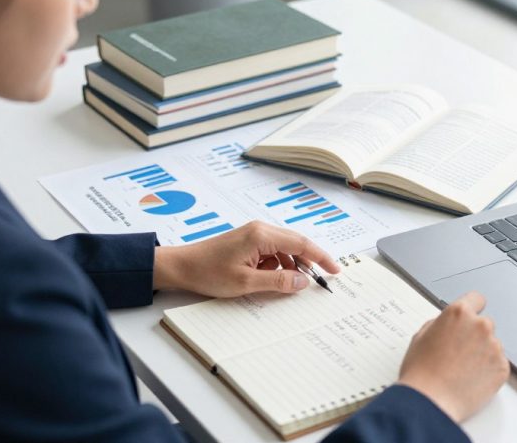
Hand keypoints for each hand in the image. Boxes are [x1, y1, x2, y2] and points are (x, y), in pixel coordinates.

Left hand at [152, 221, 339, 297]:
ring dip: (289, 267)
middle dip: (308, 263)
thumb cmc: (208, 272)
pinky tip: (269, 280)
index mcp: (262, 235)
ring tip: (286, 286)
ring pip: (284, 250)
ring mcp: (254, 235)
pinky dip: (276, 266)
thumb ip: (278, 282)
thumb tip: (303, 281)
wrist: (181, 267)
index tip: (335, 270)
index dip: (321, 257)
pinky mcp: (248, 242)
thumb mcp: (246, 282)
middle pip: (296, 244)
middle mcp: (261, 230)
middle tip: (320, 281)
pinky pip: (272, 253)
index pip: (301, 243)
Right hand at [397, 291, 508, 422]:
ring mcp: (494, 347)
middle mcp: (480, 326)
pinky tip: (470, 379)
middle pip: (485, 324)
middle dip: (475, 335)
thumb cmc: (421, 372)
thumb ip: (440, 323)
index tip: (471, 317)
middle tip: (459, 353)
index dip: (472, 309)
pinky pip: (498, 364)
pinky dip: (488, 371)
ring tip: (462, 370)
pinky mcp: (502, 368)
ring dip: (482, 354)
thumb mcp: (420, 337)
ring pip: (492, 345)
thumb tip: (448, 324)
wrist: (430, 402)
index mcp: (459, 313)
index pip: (477, 299)